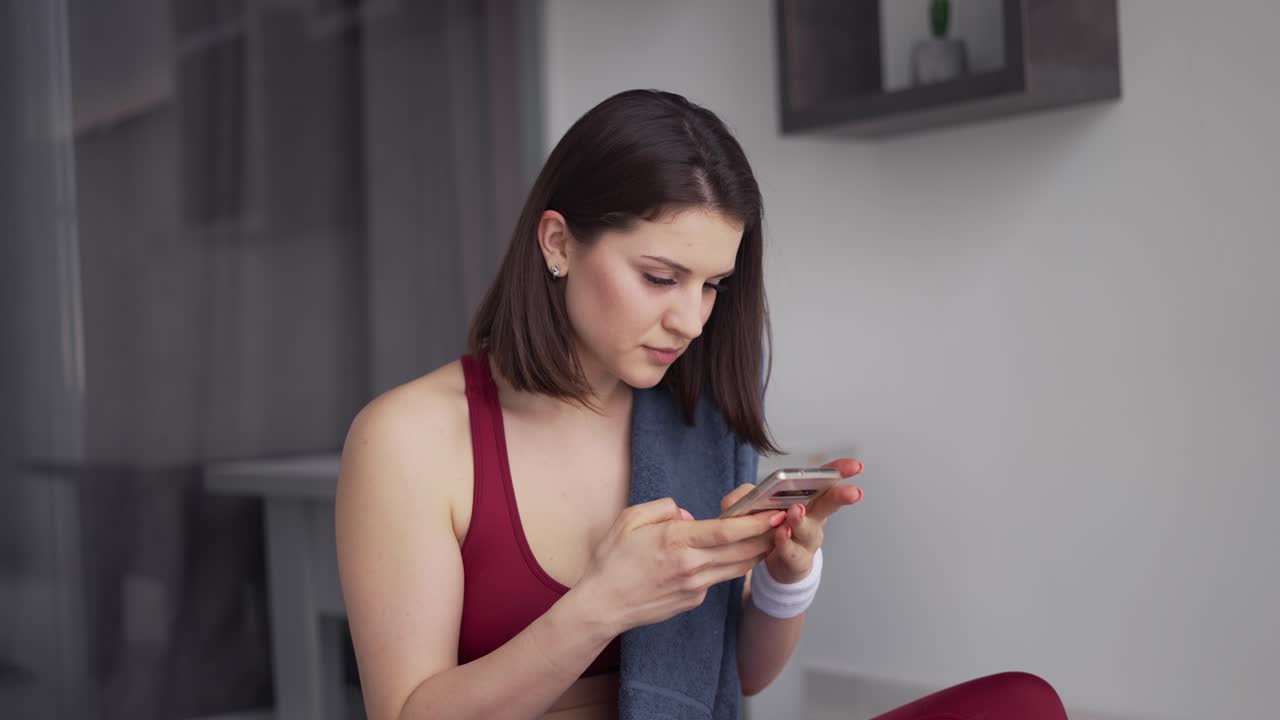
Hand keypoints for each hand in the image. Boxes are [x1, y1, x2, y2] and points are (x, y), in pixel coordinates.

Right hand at [575, 497, 786, 635]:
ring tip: (772, 536)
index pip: (726, 531)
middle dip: (767, 536)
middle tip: (785, 521)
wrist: (603, 605)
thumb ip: (662, 508)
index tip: (775, 512)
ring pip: (737, 567)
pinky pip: (718, 578)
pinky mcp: (693, 600)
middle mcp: (691, 566)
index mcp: (676, 541)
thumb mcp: (629, 520)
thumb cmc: (612, 561)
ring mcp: (694, 587)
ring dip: (757, 552)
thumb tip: (687, 514)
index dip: (755, 523)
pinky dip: (730, 565)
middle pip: (741, 551)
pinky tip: (734, 555)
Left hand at [720, 458, 864, 584]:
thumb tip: (749, 493)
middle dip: (840, 497)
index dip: (839, 472)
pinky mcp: (796, 561)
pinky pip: (791, 552)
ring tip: (796, 510)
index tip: (855, 466)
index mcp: (809, 499)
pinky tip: (781, 533)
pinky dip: (785, 542)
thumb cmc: (771, 528)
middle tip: (851, 492)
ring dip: (801, 519)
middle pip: (828, 505)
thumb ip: (752, 495)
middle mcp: (814, 518)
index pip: (826, 481)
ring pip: (808, 529)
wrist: (777, 564)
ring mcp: (807, 541)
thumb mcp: (760, 505)